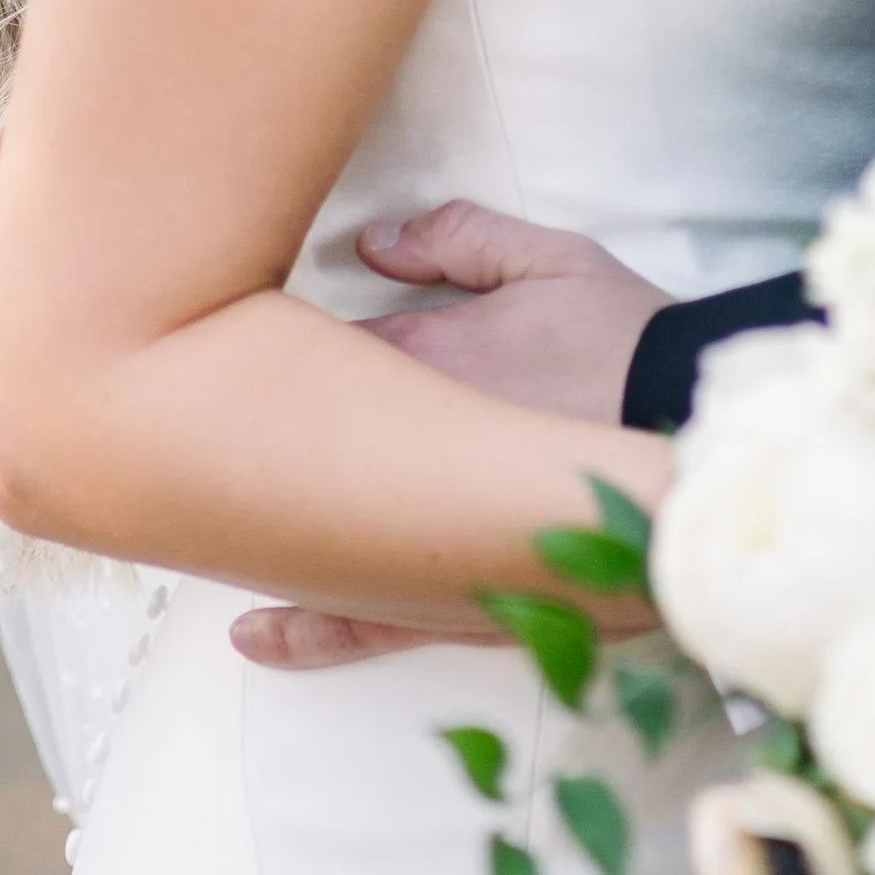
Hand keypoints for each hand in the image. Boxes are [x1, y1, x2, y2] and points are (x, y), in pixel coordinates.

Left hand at [227, 203, 669, 672]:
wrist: (694, 443)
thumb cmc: (626, 344)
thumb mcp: (552, 260)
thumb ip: (458, 239)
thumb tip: (370, 241)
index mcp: (419, 359)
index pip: (313, 348)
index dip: (268, 338)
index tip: (228, 327)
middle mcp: (400, 456)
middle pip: (289, 439)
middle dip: (240, 429)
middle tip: (180, 415)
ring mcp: (423, 533)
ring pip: (308, 535)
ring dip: (254, 528)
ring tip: (194, 528)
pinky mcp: (458, 595)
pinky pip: (365, 621)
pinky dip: (310, 631)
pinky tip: (257, 635)